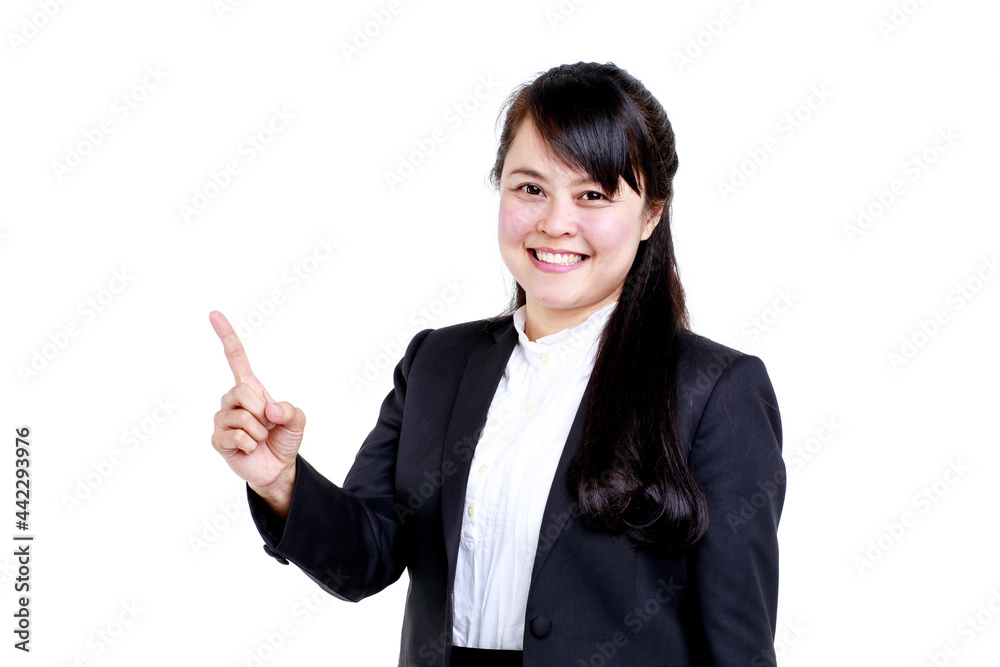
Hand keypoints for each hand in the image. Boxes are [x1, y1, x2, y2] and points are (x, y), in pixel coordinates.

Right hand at [209, 310, 303, 516]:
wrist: (277, 467)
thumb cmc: (284, 438)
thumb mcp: (297, 421)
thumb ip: (290, 411)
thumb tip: (270, 410)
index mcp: (250, 388)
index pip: (236, 358)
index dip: (226, 336)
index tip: (214, 314)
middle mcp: (232, 400)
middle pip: (242, 392)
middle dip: (262, 411)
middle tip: (268, 425)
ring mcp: (223, 419)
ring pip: (242, 418)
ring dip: (259, 432)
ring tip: (259, 438)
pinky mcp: (218, 439)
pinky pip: (236, 437)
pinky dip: (251, 445)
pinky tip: (249, 448)